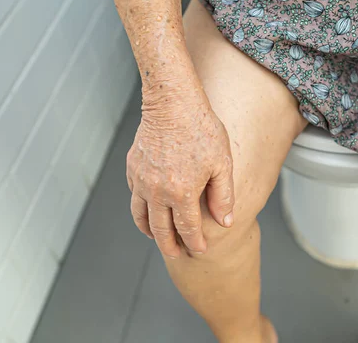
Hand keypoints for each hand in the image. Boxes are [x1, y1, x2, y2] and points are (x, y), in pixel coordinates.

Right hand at [126, 93, 234, 257]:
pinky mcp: (132, 168)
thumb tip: (225, 222)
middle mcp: (157, 192)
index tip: (199, 250)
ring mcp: (141, 180)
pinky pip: (134, 196)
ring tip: (158, 238)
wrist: (172, 103)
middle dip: (170, 246)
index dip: (194, 243)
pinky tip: (148, 209)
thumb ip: (223, 196)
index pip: (188, 229)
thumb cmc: (201, 129)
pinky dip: (140, 208)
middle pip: (161, 229)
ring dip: (150, 231)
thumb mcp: (222, 163)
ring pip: (141, 216)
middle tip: (176, 254)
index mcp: (182, 193)